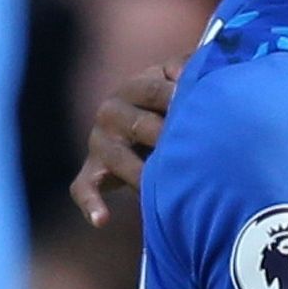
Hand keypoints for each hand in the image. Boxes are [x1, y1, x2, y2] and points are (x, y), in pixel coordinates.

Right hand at [69, 53, 184, 225]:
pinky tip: (102, 219)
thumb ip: (189, 68)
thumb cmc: (169, 101)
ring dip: (140, 173)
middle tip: (191, 149)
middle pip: (139, 125)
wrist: (141, 124)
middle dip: (165, 136)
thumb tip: (199, 69)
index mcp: (133, 87)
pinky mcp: (90, 172)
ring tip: (161, 186)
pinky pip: (84, 189)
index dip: (178, 98)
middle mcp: (110, 112)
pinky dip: (92, 204)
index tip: (203, 108)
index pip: (154, 91)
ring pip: (117, 159)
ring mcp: (99, 144)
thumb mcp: (177, 79)